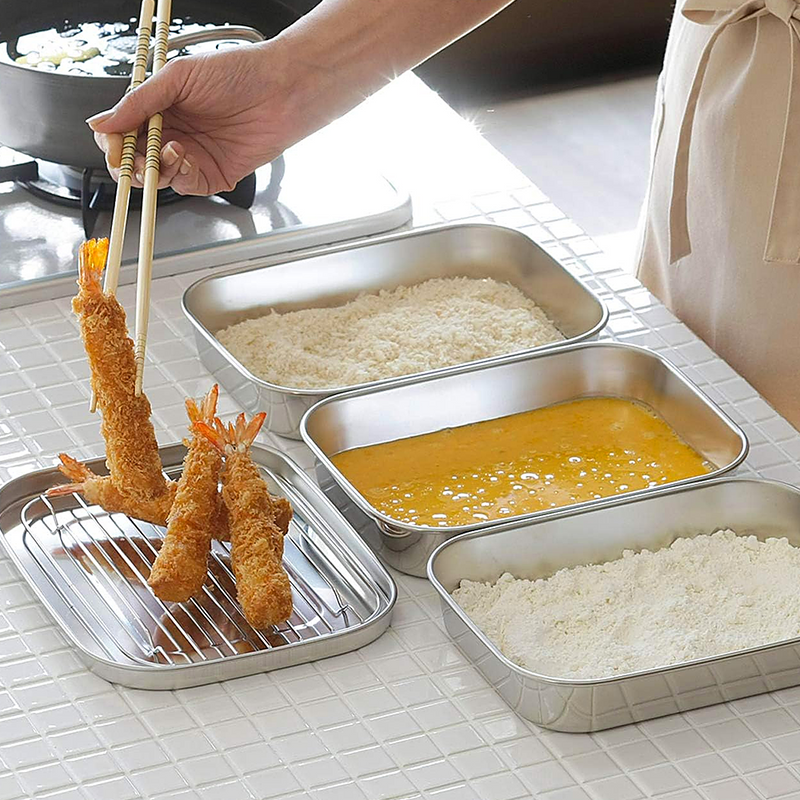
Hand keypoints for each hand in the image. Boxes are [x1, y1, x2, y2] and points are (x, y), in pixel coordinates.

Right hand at [87, 42, 292, 195]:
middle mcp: (172, 134)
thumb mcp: (178, 77)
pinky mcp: (211, 175)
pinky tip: (185, 156)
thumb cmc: (238, 73)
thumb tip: (101, 122)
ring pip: (157, 177)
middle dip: (129, 164)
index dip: (113, 142)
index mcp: (159, 108)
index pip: (121, 133)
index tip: (113, 144)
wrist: (280, 91)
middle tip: (134, 158)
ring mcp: (191, 156)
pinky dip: (179, 174)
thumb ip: (138, 102)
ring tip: (170, 149)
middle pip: (135, 162)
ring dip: (156, 169)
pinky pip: (185, 185)